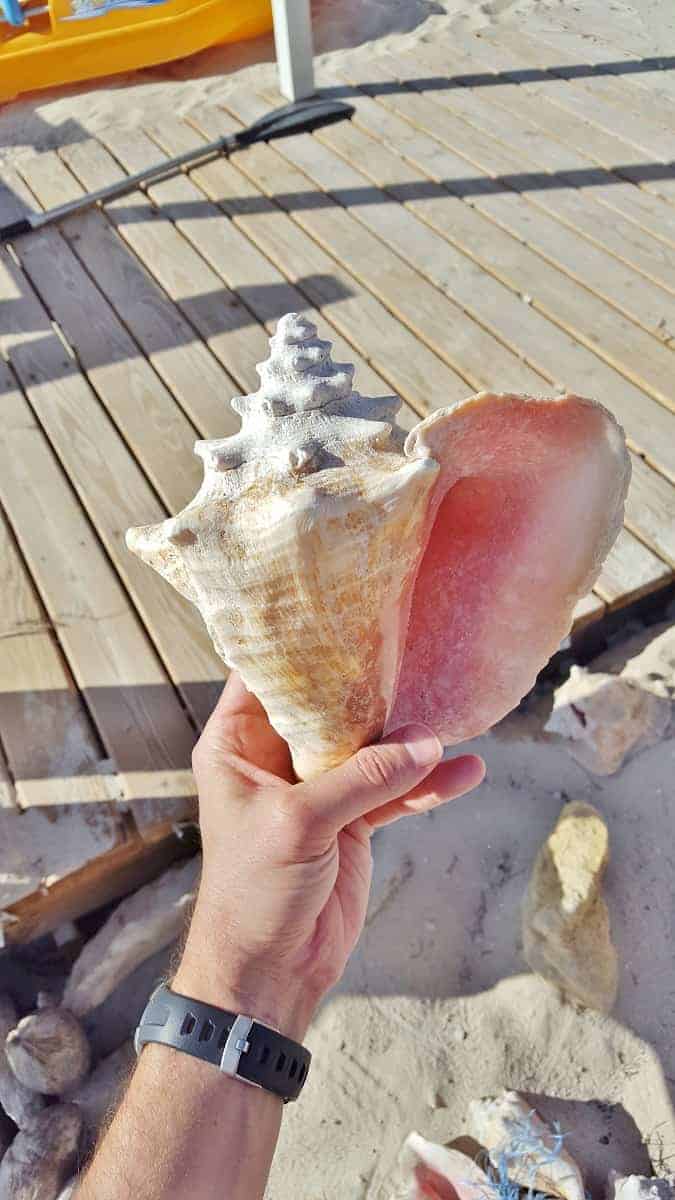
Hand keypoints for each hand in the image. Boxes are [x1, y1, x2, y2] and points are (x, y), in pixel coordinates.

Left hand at [175, 674, 484, 1040]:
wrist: (269, 973)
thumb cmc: (255, 892)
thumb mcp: (300, 824)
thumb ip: (363, 778)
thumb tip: (426, 741)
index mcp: (237, 744)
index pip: (265, 676)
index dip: (298, 644)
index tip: (342, 609)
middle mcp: (275, 758)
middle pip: (326, 705)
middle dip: (367, 682)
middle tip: (410, 645)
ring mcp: (318, 789)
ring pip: (368, 747)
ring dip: (408, 737)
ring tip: (449, 715)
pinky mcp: (352, 822)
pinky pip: (395, 793)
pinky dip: (428, 786)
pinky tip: (468, 772)